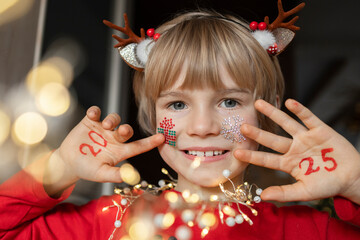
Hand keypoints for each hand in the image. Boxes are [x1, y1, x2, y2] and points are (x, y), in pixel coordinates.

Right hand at [45, 106, 163, 194]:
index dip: (150, 142)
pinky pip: (96, 112)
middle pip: (126, 130)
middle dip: (126, 129)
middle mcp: (114, 138)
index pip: (138, 146)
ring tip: (105, 125)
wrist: (68, 162)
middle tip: (121, 130)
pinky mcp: (90, 121)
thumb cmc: (87, 169)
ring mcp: (102, 128)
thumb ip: (115, 175)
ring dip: (112, 119)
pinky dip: (95, 111)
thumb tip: (132, 177)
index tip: (162, 138)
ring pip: (114, 118)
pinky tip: (92, 115)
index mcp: (120, 151)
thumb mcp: (101, 174)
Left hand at [234, 99, 359, 203]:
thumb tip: (262, 196)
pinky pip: (308, 118)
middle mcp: (294, 148)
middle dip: (258, 133)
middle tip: (242, 126)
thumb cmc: (328, 185)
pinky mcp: (320, 130)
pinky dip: (300, 110)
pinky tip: (289, 102)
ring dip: (273, 113)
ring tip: (258, 103)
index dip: (252, 155)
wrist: (352, 178)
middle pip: (272, 139)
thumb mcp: (305, 192)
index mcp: (288, 163)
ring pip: (286, 123)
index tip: (237, 152)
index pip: (266, 159)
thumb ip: (284, 193)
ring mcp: (306, 138)